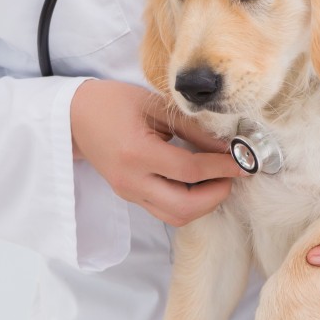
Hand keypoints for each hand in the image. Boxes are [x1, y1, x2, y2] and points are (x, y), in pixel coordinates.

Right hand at [70, 79, 245, 225]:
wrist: (74, 117)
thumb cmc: (113, 103)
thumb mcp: (154, 106)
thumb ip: (192, 128)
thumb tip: (226, 146)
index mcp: (137, 153)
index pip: (190, 170)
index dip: (222, 168)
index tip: (244, 161)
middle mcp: (132, 181)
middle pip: (184, 207)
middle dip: (216, 195)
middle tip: (232, 176)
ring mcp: (129, 193)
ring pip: (175, 216)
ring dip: (202, 204)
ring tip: (217, 180)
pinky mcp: (130, 196)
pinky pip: (165, 210)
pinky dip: (187, 202)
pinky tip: (198, 183)